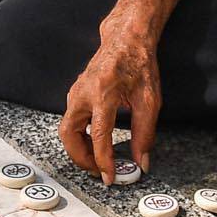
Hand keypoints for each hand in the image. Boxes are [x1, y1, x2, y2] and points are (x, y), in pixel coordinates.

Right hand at [57, 18, 162, 178]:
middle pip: (69, 134)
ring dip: (79, 148)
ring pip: (66, 129)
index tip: (109, 177)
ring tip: (98, 159)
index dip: (103, 160)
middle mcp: (84, 93)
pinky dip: (79, 136)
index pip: (99, 135)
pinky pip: (70, 120)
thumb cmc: (138, 65)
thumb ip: (145, 133)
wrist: (126, 39)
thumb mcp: (149, 100)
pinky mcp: (75, 93)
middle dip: (81, 158)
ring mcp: (76, 92)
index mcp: (104, 93)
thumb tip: (142, 161)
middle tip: (98, 171)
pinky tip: (95, 141)